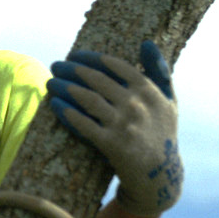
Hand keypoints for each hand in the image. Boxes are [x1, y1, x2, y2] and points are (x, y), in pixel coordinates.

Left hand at [46, 41, 183, 215]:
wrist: (160, 175)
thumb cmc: (161, 132)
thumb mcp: (168, 101)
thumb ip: (159, 71)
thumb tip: (147, 42)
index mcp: (149, 91)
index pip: (115, 65)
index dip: (91, 58)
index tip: (74, 54)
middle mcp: (137, 105)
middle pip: (96, 80)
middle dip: (71, 69)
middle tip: (56, 65)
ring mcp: (124, 125)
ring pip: (87, 99)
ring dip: (64, 87)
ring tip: (50, 82)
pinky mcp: (112, 145)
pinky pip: (84, 124)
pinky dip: (67, 112)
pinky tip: (55, 104)